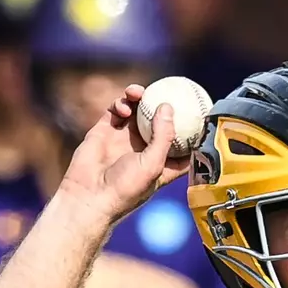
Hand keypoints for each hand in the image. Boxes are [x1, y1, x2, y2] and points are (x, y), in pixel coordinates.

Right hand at [59, 84, 190, 223]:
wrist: (88, 195)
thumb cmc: (125, 188)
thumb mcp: (153, 165)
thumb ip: (164, 136)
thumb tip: (167, 106)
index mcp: (161, 162)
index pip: (181, 143)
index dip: (190, 129)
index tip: (199, 112)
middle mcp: (143, 149)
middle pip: (158, 120)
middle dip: (162, 105)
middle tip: (164, 91)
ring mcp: (123, 138)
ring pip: (136, 111)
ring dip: (139, 98)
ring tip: (138, 92)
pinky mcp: (104, 131)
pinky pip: (115, 110)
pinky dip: (120, 104)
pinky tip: (123, 107)